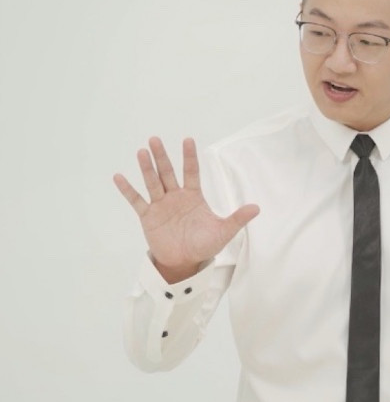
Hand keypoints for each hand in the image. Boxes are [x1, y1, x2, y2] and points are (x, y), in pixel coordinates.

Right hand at [114, 137, 259, 282]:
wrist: (185, 263)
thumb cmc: (204, 245)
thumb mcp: (223, 231)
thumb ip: (237, 218)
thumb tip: (257, 208)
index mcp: (193, 196)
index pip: (191, 171)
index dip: (189, 156)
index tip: (187, 139)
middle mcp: (176, 196)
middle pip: (168, 172)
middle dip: (162, 156)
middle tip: (155, 138)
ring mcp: (160, 205)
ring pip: (152, 182)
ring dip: (147, 168)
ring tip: (142, 151)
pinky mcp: (148, 217)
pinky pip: (136, 200)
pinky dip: (128, 189)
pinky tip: (119, 176)